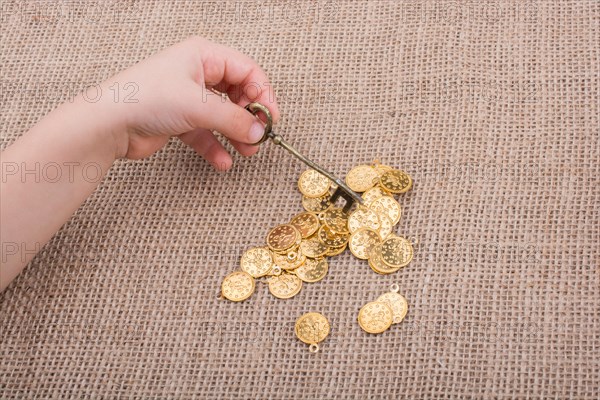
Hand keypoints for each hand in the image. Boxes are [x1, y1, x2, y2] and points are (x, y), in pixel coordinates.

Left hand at [98, 36, 279, 169]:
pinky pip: (206, 133)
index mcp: (203, 55)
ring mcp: (188, 98)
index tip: (271, 119)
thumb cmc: (145, 98)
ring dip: (237, 135)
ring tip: (246, 152)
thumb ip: (234, 120)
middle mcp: (197, 73)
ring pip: (223, 116)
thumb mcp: (198, 106)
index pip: (247, 71)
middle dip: (250, 117)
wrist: (108, 124)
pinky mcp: (180, 120)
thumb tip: (260, 132)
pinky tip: (222, 162)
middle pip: (238, 94)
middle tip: (259, 137)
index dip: (263, 94)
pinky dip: (216, 147)